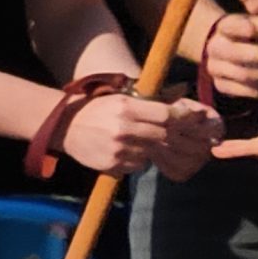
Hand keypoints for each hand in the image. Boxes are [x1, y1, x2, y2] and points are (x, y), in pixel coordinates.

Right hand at [63, 94, 223, 179]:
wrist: (65, 126)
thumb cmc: (98, 108)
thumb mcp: (120, 97)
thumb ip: (149, 100)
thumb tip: (182, 93)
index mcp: (126, 108)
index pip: (165, 115)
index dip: (182, 117)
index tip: (192, 118)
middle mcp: (123, 129)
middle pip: (162, 135)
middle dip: (172, 135)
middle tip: (178, 133)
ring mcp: (117, 149)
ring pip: (151, 152)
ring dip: (151, 147)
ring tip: (137, 138)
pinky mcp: (111, 165)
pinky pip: (137, 164)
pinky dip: (137, 158)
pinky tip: (124, 149)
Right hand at [202, 9, 257, 101]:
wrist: (230, 50)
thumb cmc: (252, 35)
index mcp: (224, 28)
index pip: (232, 27)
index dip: (245, 28)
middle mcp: (215, 48)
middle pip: (241, 56)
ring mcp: (215, 69)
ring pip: (246, 76)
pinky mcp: (223, 86)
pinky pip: (249, 91)